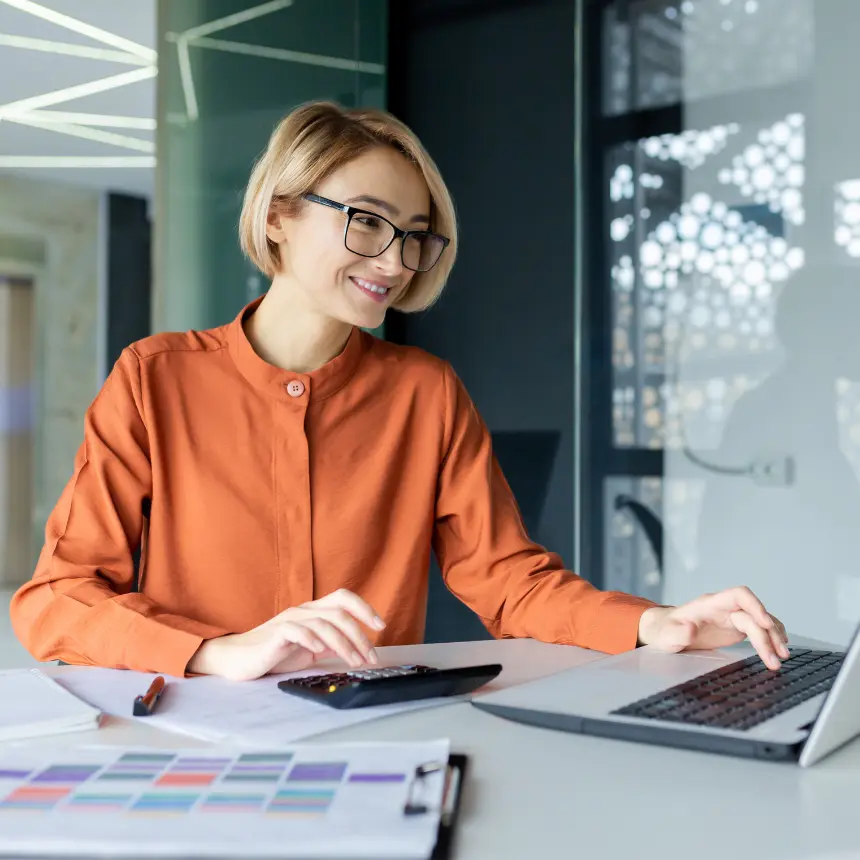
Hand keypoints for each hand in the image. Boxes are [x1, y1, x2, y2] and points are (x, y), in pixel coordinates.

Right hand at [187, 589, 385, 680]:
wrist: (236, 659)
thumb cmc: (273, 653)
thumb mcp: (308, 649)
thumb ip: (328, 644)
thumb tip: (354, 647)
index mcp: (313, 611)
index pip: (343, 598)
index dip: (364, 608)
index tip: (381, 625)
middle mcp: (303, 610)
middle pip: (340, 612)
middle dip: (360, 635)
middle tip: (371, 656)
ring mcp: (290, 620)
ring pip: (325, 623)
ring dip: (344, 643)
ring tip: (355, 662)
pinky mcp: (276, 633)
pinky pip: (298, 630)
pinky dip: (313, 639)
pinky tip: (320, 651)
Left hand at [637, 586, 789, 669]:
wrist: (664, 631)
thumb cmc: (664, 631)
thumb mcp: (666, 635)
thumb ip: (677, 633)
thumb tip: (690, 630)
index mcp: (709, 604)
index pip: (739, 595)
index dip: (755, 606)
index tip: (766, 624)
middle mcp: (724, 608)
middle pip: (753, 615)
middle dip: (767, 635)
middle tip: (776, 658)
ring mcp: (731, 617)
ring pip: (760, 622)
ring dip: (773, 638)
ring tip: (782, 658)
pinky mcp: (735, 627)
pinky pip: (759, 628)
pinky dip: (771, 637)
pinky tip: (779, 648)